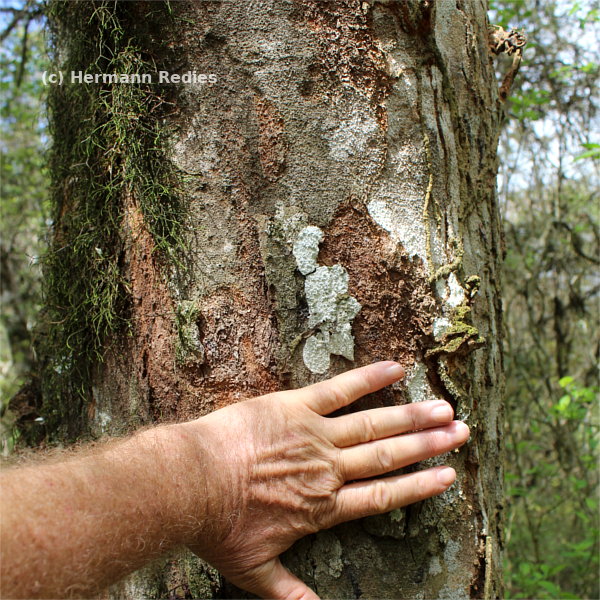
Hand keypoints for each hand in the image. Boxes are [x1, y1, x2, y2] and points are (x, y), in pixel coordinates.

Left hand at [182, 362, 469, 598]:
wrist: (190, 484)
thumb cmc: (218, 527)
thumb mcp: (254, 570)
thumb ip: (289, 593)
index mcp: (324, 507)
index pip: (384, 496)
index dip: (419, 485)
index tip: (448, 475)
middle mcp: (328, 469)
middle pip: (388, 457)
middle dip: (428, 446)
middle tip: (461, 432)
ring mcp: (314, 435)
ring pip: (373, 424)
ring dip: (411, 416)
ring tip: (444, 408)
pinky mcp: (295, 406)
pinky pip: (338, 390)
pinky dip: (368, 378)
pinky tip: (395, 367)